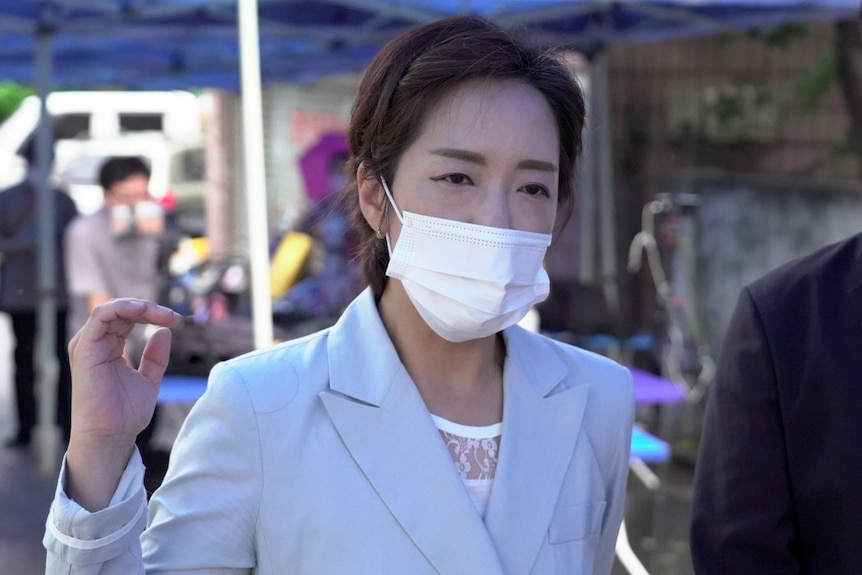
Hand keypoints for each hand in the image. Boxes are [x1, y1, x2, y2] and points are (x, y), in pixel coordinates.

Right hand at [68, 298, 180, 446]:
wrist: (112, 435)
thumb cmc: (126, 413)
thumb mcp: (149, 379)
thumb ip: (156, 356)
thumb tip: (164, 331)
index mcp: (109, 348)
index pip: (128, 318)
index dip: (153, 314)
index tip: (177, 321)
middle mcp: (96, 343)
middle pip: (122, 311)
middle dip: (151, 309)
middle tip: (174, 317)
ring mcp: (88, 344)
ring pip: (112, 309)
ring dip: (140, 307)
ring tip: (163, 314)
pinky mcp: (85, 349)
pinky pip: (101, 316)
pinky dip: (122, 308)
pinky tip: (142, 310)